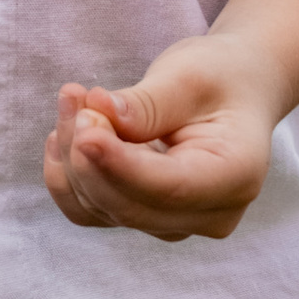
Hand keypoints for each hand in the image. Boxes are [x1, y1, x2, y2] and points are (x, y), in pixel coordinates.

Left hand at [42, 31, 282, 243]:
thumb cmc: (220, 78)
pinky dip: (68, 175)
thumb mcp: (191, 75)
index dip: (120, 165)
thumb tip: (99, 113)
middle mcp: (210, 214)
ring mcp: (175, 223)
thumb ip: (148, 103)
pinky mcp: (143, 217)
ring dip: (72, 157)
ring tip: (74, 100)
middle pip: (129, 205)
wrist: (232, 90)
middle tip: (76, 97)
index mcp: (236, 177)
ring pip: (102, 208)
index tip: (84, 131)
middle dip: (88, 155)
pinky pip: (90, 210)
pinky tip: (62, 134)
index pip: (170, 187)